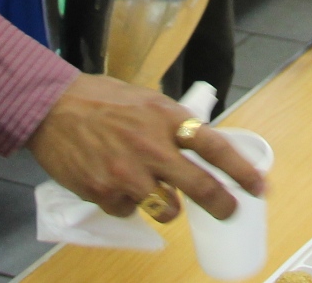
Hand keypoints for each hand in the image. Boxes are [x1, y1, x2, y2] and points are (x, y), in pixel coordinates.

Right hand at [26, 73, 264, 220]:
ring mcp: (129, 174)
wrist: (52, 108)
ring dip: (166, 205)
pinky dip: (127, 203)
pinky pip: (130, 211)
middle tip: (230, 212)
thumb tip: (199, 149)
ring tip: (152, 191)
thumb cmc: (101, 100)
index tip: (259, 187)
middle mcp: (152, 147)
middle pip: (199, 185)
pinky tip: (114, 183)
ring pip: (166, 209)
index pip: (214, 146)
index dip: (240, 169)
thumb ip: (171, 125)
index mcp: (166, 118)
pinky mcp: (106, 194)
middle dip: (221, 204)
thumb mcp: (146, 101)